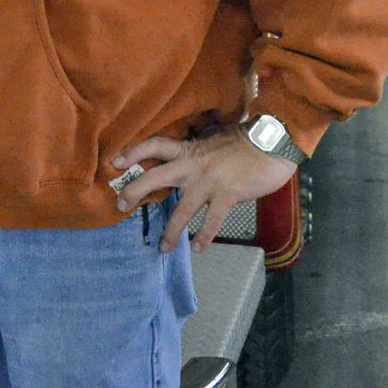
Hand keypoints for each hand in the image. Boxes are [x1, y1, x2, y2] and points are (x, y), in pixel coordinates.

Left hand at [113, 129, 297, 252]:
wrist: (271, 144)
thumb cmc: (244, 141)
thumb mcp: (212, 139)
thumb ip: (196, 150)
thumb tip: (185, 159)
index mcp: (188, 150)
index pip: (154, 146)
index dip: (133, 152)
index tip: (116, 161)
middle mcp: (192, 166)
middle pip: (155, 177)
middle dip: (134, 191)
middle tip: (120, 205)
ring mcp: (208, 182)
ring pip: (182, 210)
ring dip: (171, 231)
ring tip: (163, 248)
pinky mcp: (227, 196)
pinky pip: (212, 221)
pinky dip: (204, 236)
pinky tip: (198, 248)